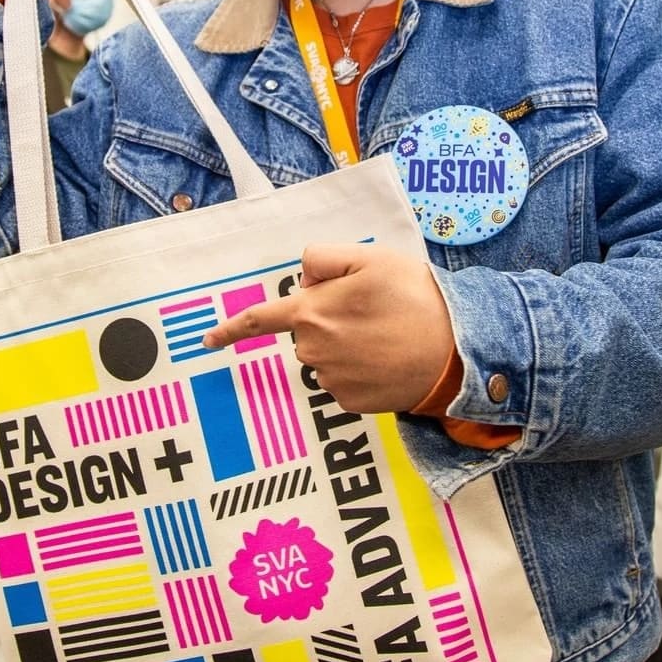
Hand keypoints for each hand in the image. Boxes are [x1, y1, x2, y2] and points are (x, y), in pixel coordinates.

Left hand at [203, 244, 455, 413]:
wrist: (455, 352)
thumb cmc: (415, 298)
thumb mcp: (370, 258)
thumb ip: (325, 258)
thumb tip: (303, 279)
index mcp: (312, 313)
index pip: (260, 321)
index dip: (231, 329)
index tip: (207, 340)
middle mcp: (313, 350)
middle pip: (306, 329)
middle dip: (328, 317)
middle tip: (372, 308)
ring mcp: (331, 380)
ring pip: (325, 354)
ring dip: (345, 343)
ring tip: (386, 334)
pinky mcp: (350, 403)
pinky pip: (342, 379)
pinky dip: (359, 368)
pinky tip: (386, 359)